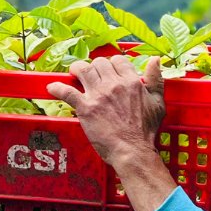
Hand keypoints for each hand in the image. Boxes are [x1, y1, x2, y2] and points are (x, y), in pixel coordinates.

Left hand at [46, 54, 165, 167]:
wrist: (133, 150)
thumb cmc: (146, 130)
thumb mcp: (158, 103)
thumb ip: (156, 80)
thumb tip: (155, 60)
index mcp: (131, 82)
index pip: (118, 60)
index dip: (112, 63)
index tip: (109, 70)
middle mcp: (114, 84)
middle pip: (99, 63)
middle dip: (94, 67)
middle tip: (92, 75)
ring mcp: (98, 95)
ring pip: (83, 70)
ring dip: (76, 69)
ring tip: (74, 73)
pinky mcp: (85, 108)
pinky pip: (67, 92)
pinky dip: (57, 88)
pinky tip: (51, 88)